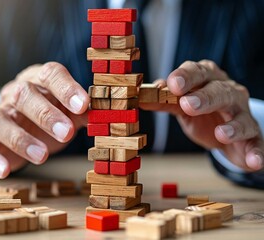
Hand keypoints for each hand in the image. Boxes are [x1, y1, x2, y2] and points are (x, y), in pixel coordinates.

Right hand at [0, 63, 89, 177]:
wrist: (12, 125)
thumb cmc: (47, 115)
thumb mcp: (67, 111)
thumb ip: (82, 113)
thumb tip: (104, 117)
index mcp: (39, 81)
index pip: (50, 74)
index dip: (66, 88)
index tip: (83, 105)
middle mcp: (15, 93)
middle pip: (23, 94)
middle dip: (46, 114)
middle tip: (66, 133)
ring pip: (0, 120)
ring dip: (20, 138)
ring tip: (41, 156)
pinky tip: (4, 171)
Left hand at [140, 60, 262, 171]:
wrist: (226, 134)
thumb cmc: (202, 114)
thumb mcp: (181, 106)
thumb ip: (164, 101)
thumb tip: (143, 97)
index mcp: (208, 81)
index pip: (199, 72)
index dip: (186, 76)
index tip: (173, 84)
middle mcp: (228, 93)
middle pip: (220, 91)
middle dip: (205, 97)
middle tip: (188, 105)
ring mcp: (242, 115)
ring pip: (241, 116)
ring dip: (233, 126)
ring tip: (221, 134)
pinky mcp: (252, 137)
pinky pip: (256, 143)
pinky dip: (256, 152)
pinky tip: (253, 161)